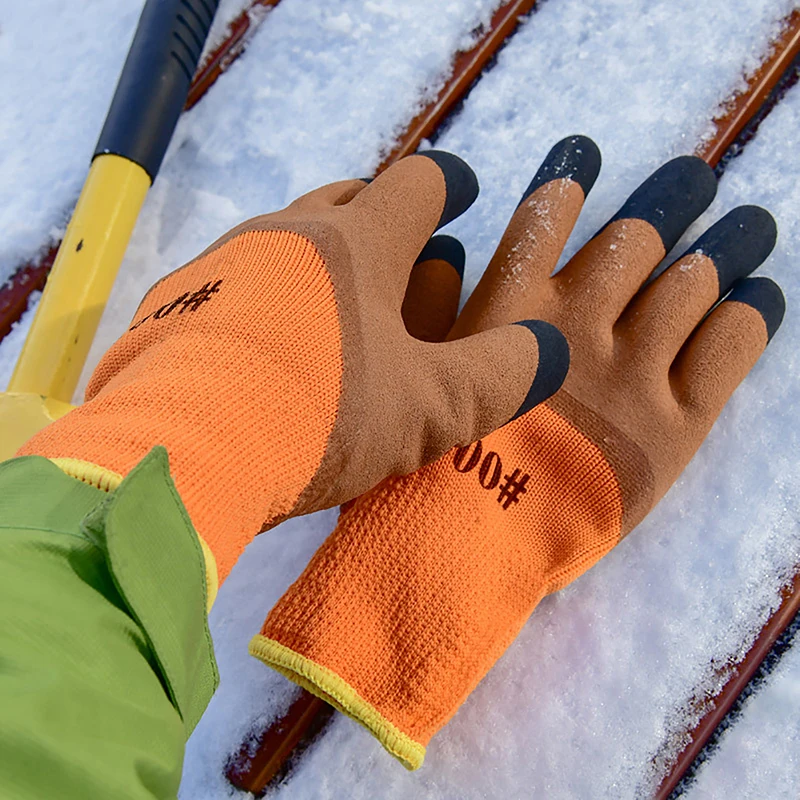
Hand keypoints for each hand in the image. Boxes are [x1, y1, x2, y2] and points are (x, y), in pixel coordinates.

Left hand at [18, 153, 567, 585]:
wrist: (184, 448)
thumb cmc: (320, 415)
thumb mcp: (427, 407)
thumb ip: (498, 375)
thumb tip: (551, 349)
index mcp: (356, 242)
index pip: (416, 184)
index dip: (448, 183)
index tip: (464, 188)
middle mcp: (286, 233)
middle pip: (345, 198)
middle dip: (381, 214)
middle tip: (401, 250)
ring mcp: (224, 263)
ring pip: (285, 236)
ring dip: (319, 253)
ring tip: (335, 299)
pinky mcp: (177, 301)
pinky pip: (235, 278)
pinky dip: (266, 292)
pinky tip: (265, 341)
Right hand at [252, 136, 784, 768]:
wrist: (467, 549)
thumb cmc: (427, 465)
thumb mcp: (412, 371)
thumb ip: (427, 306)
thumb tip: (443, 248)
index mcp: (509, 305)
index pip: (548, 213)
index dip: (571, 178)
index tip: (586, 157)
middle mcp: (575, 323)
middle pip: (637, 238)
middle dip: (672, 199)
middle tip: (695, 177)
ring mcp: (630, 369)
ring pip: (692, 280)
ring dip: (727, 241)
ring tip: (749, 224)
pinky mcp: (675, 423)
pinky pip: (728, 345)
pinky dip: (751, 312)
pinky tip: (760, 292)